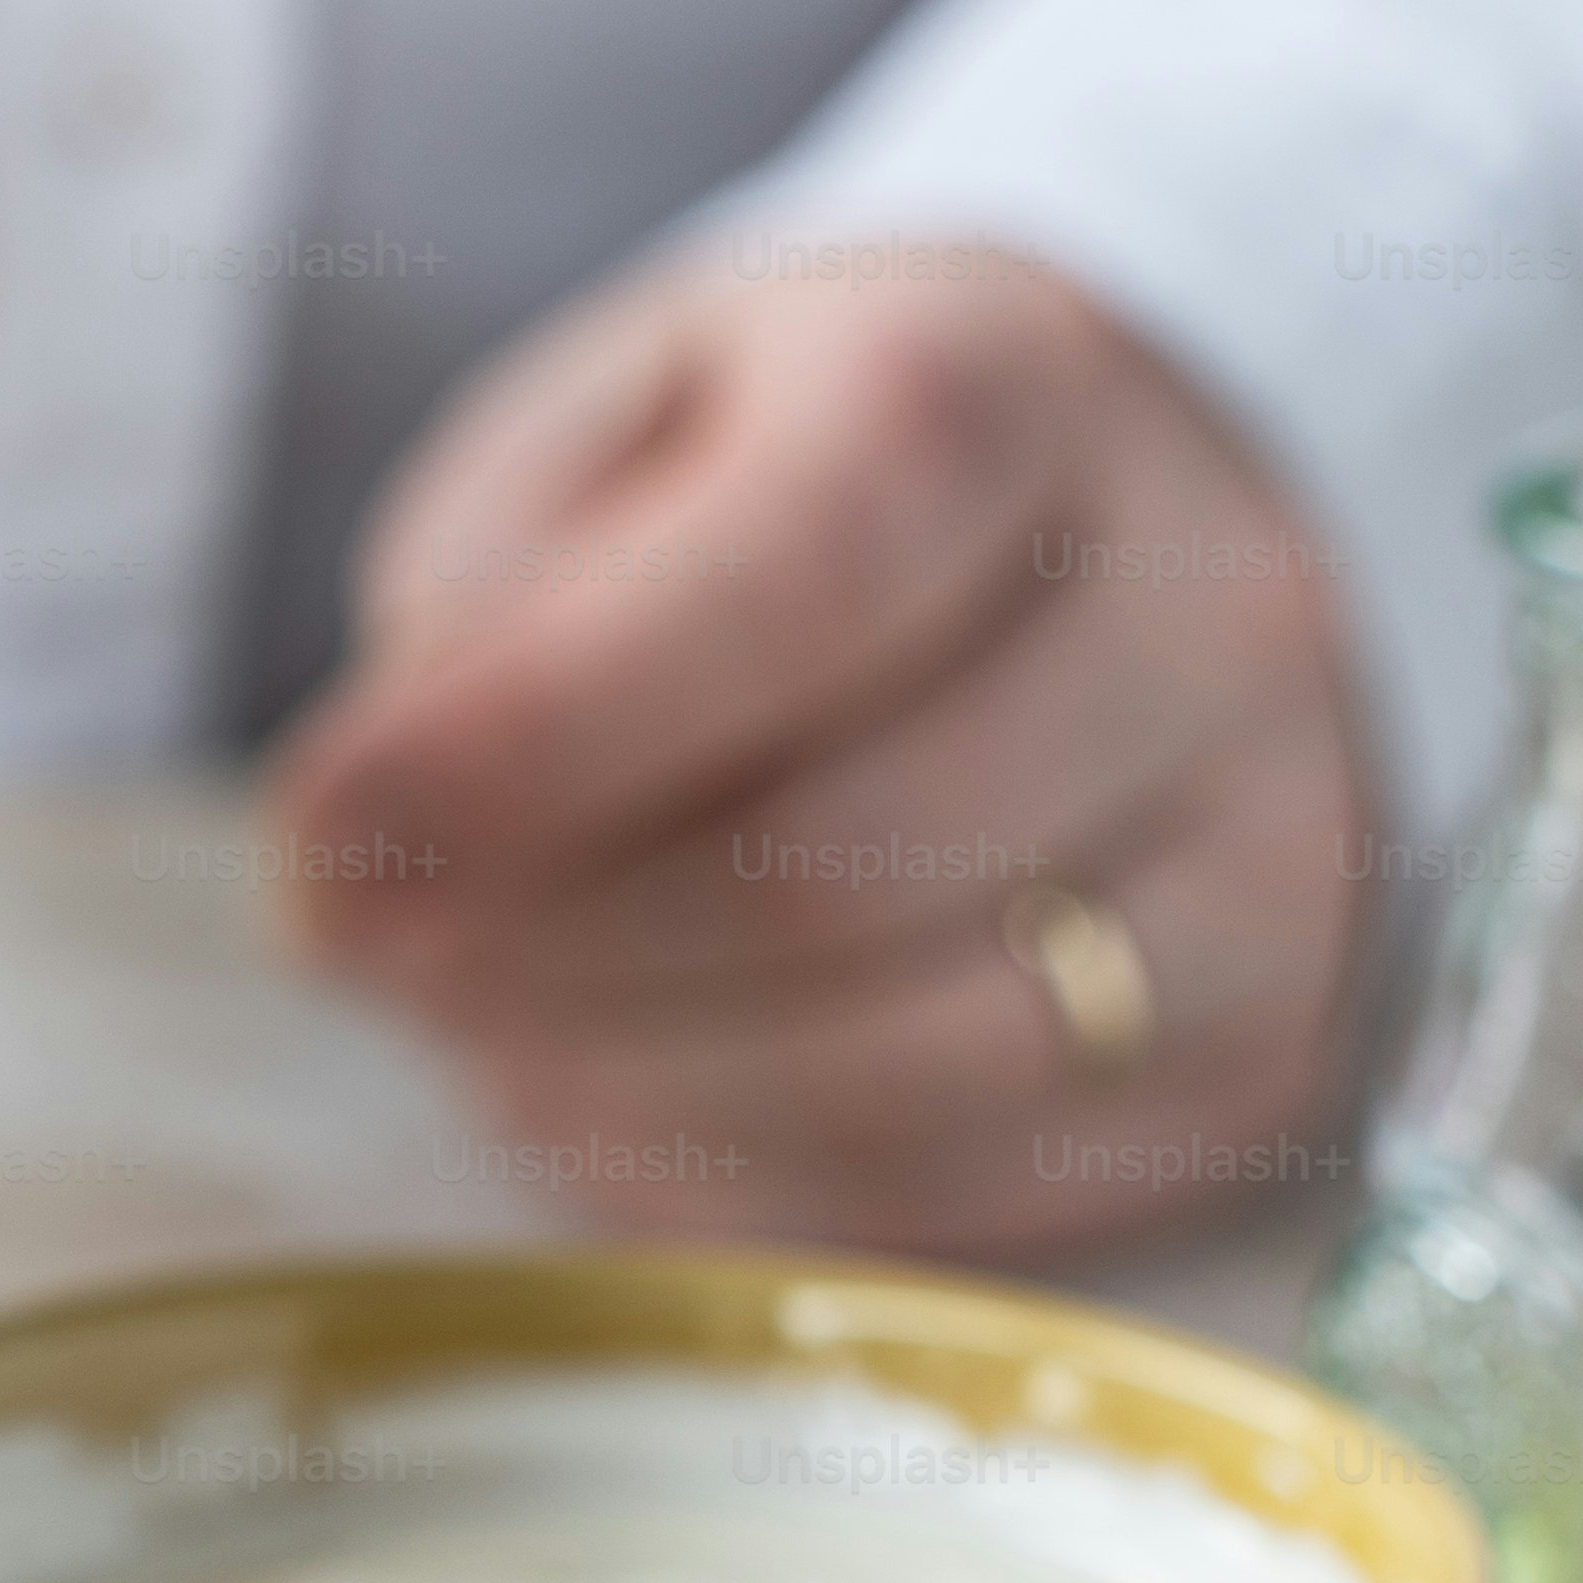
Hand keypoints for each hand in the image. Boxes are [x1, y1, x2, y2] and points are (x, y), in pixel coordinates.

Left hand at [270, 244, 1370, 1255]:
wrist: (1136, 519)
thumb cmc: (811, 473)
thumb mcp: (619, 430)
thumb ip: (487, 603)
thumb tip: (361, 848)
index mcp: (1010, 388)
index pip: (789, 580)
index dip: (526, 744)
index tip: (316, 840)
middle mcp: (1200, 618)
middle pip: (821, 867)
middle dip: (535, 948)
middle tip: (374, 948)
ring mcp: (1266, 860)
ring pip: (893, 1068)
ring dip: (614, 1087)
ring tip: (479, 1028)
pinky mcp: (1252, 1066)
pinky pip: (948, 1193)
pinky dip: (723, 1181)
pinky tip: (616, 1098)